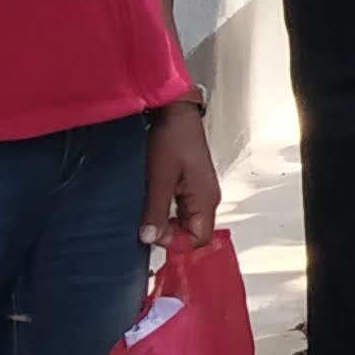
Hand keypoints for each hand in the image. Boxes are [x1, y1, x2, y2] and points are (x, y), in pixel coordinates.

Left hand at [139, 101, 218, 252]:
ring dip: (166, 223)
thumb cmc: (173, 137)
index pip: (199, 239)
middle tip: (146, 224)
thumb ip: (156, 210)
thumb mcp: (160, 177)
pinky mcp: (191, 186)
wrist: (175, 112)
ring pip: (186, 222)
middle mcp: (207, 198)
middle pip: (193, 233)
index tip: (153, 235)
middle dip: (169, 234)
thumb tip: (149, 238)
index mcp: (206, 198)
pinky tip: (152, 203)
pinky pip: (181, 210)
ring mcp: (200, 192)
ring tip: (148, 212)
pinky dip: (166, 213)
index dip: (176, 243)